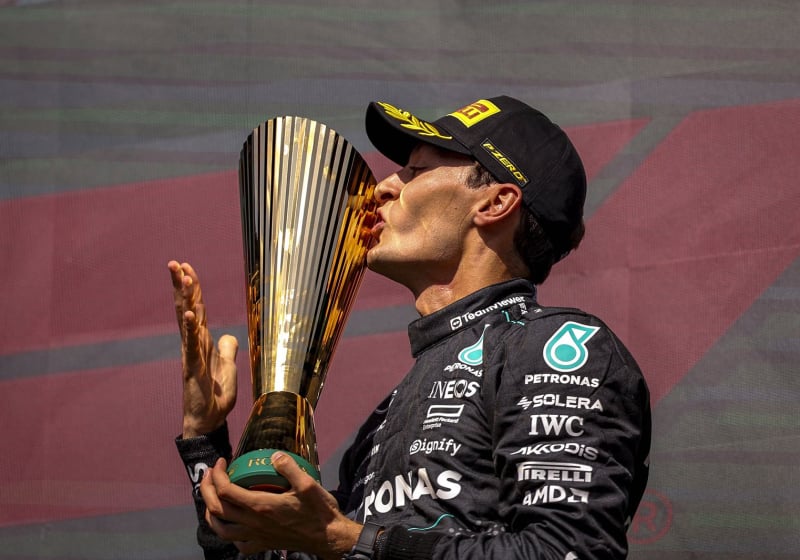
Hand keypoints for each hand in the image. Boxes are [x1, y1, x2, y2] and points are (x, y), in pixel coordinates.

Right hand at [169, 261, 237, 437]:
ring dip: (185, 299)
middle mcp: (193, 345)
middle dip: (182, 286)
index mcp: (201, 342)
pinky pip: (193, 345)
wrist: (208, 420)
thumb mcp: (227, 367)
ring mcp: (191, 355)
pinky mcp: (193, 368)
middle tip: (174, 264)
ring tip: (181, 278)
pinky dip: (192, 330)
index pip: (197, 309)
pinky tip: (190, 315)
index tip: (186, 268)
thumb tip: (228, 336)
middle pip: (187, 309)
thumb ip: (226, 350)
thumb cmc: (214, 396)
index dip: (193, 289)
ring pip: (187, 321)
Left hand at [200, 454, 361, 559]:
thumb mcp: (308, 484)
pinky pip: (238, 544)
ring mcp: (257, 536)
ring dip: (210, 513)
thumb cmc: (320, 512)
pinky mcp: (264, 545)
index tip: (222, 462)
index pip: (226, 490)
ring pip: (221, 530)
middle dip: (206, 489)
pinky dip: (229, 533)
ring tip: (211, 500)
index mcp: (262, 506)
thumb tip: (274, 455)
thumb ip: (289, 468)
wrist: (329, 538)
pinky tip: (234, 524)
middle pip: (217, 509)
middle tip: (210, 475)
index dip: (218, 474)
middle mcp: (254, 523)